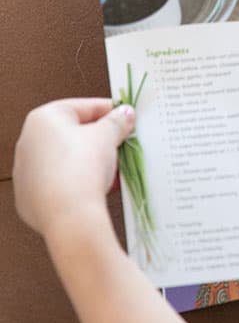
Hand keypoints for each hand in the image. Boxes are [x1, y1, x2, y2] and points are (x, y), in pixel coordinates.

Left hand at [13, 99, 135, 238]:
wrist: (68, 215)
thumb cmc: (80, 168)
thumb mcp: (108, 136)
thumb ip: (117, 121)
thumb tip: (123, 115)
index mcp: (42, 119)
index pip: (84, 107)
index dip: (111, 112)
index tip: (127, 119)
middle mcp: (27, 142)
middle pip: (74, 134)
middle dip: (102, 140)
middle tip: (121, 145)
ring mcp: (26, 172)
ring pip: (68, 160)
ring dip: (93, 162)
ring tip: (114, 169)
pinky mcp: (30, 197)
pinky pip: (61, 182)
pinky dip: (80, 182)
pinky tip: (99, 186)